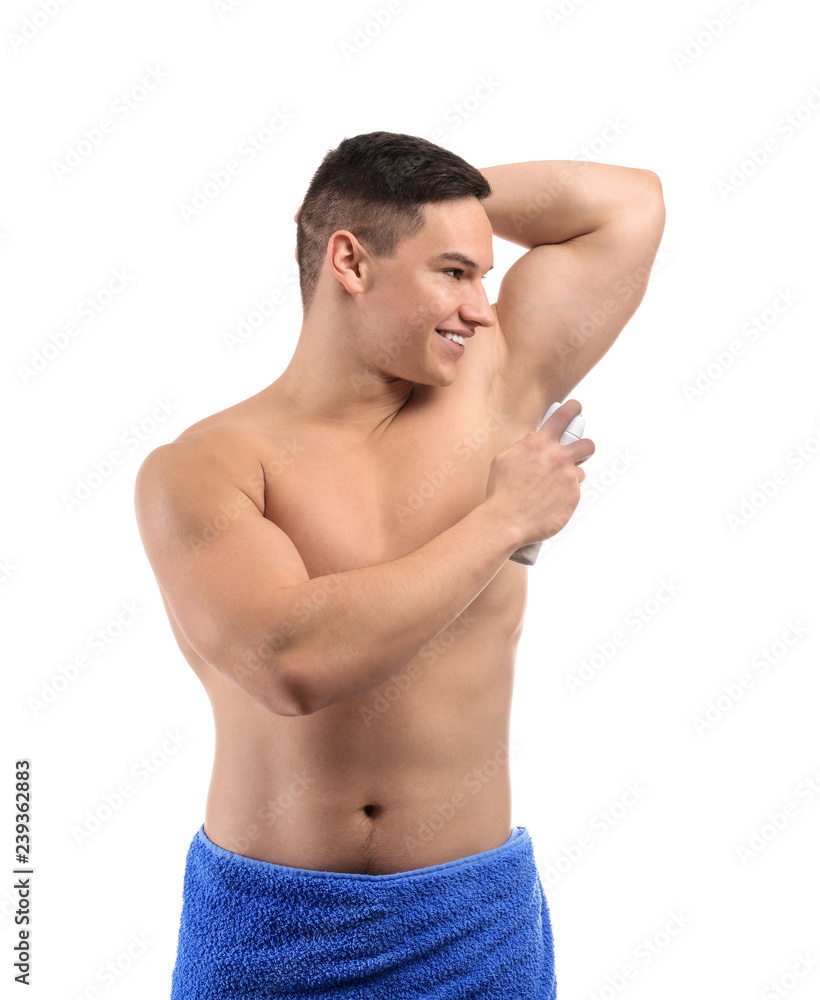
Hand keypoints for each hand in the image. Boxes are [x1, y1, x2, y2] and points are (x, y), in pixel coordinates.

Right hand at [485, 399, 594, 545]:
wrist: (506, 521)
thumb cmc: (501, 492)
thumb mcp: (504, 460)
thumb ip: (523, 445)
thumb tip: (534, 437)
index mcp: (540, 444)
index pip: (565, 415)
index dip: (573, 409)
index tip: (576, 409)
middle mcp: (559, 457)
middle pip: (587, 444)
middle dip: (583, 449)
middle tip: (574, 456)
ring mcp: (569, 478)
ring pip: (580, 472)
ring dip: (570, 477)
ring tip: (550, 489)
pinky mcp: (574, 497)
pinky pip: (575, 492)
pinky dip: (564, 496)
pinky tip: (548, 503)